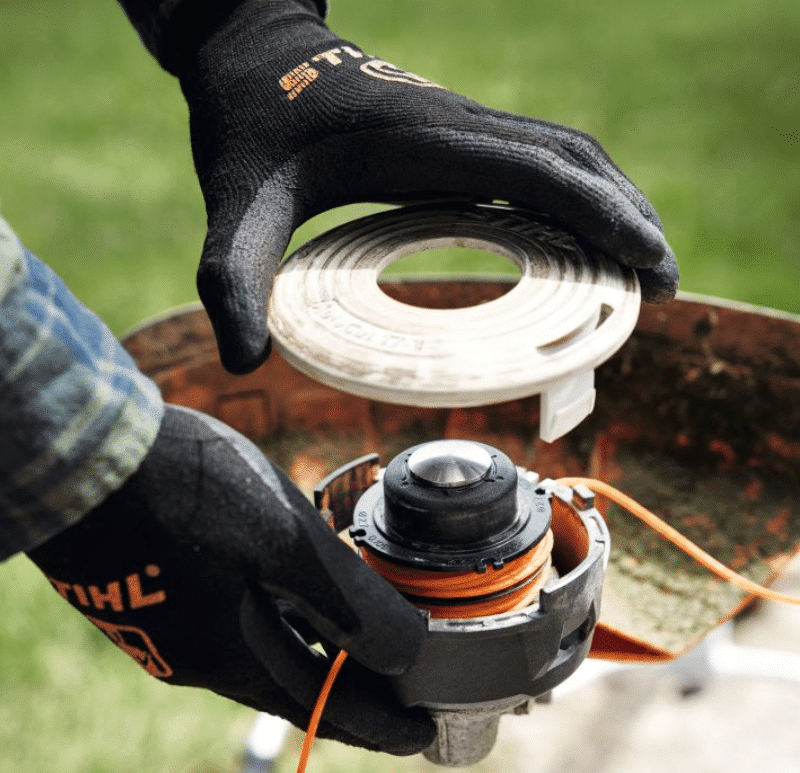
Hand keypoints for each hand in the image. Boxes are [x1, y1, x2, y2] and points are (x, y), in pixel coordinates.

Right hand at [27, 404, 434, 754]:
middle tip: (391, 694)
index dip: (377, 725)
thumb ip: (348, 602)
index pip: (323, 710)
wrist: (84, 457)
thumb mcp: (287, 543)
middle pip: (291, 686)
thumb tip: (408, 653)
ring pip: (260, 651)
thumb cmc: (189, 494)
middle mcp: (200, 656)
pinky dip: (275, 621)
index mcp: (235, 655)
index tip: (416, 737)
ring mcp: (172, 627)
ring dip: (310, 653)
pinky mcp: (156, 593)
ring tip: (349, 644)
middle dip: (347, 694)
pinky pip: (232, 622)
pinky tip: (285, 592)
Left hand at [169, 0, 676, 372]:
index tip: (652, 264)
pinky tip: (576, 238)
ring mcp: (462, 126)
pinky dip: (575, 197)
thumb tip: (239, 364)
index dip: (604, 215)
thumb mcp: (234, 203)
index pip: (539, 171)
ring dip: (612, 203)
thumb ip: (231, 276)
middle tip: (662, 286)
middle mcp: (458, 125)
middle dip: (628, 219)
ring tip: (640, 267)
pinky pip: (536, 159)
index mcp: (422, 140)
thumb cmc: (249, 126)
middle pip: (574, 161)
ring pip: (565, 155)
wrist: (255, 54)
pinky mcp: (456, 136)